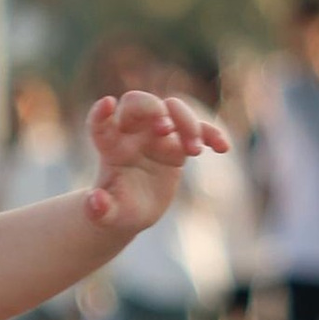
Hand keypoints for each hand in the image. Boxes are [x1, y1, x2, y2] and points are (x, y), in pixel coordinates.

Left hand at [84, 88, 226, 238]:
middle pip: (138, 104)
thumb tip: (95, 202)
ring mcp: (156, 136)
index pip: (100, 124)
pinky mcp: (177, 145)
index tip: (106, 104)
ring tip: (195, 151)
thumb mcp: (106, 215)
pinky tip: (223, 148)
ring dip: (186, 122)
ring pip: (171, 110)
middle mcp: (131, 133)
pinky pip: (197, 130)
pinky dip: (211, 134)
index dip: (100, 113)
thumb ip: (98, 210)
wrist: (134, 210)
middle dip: (151, 108)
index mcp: (109, 147)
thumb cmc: (116, 210)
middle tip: (165, 128)